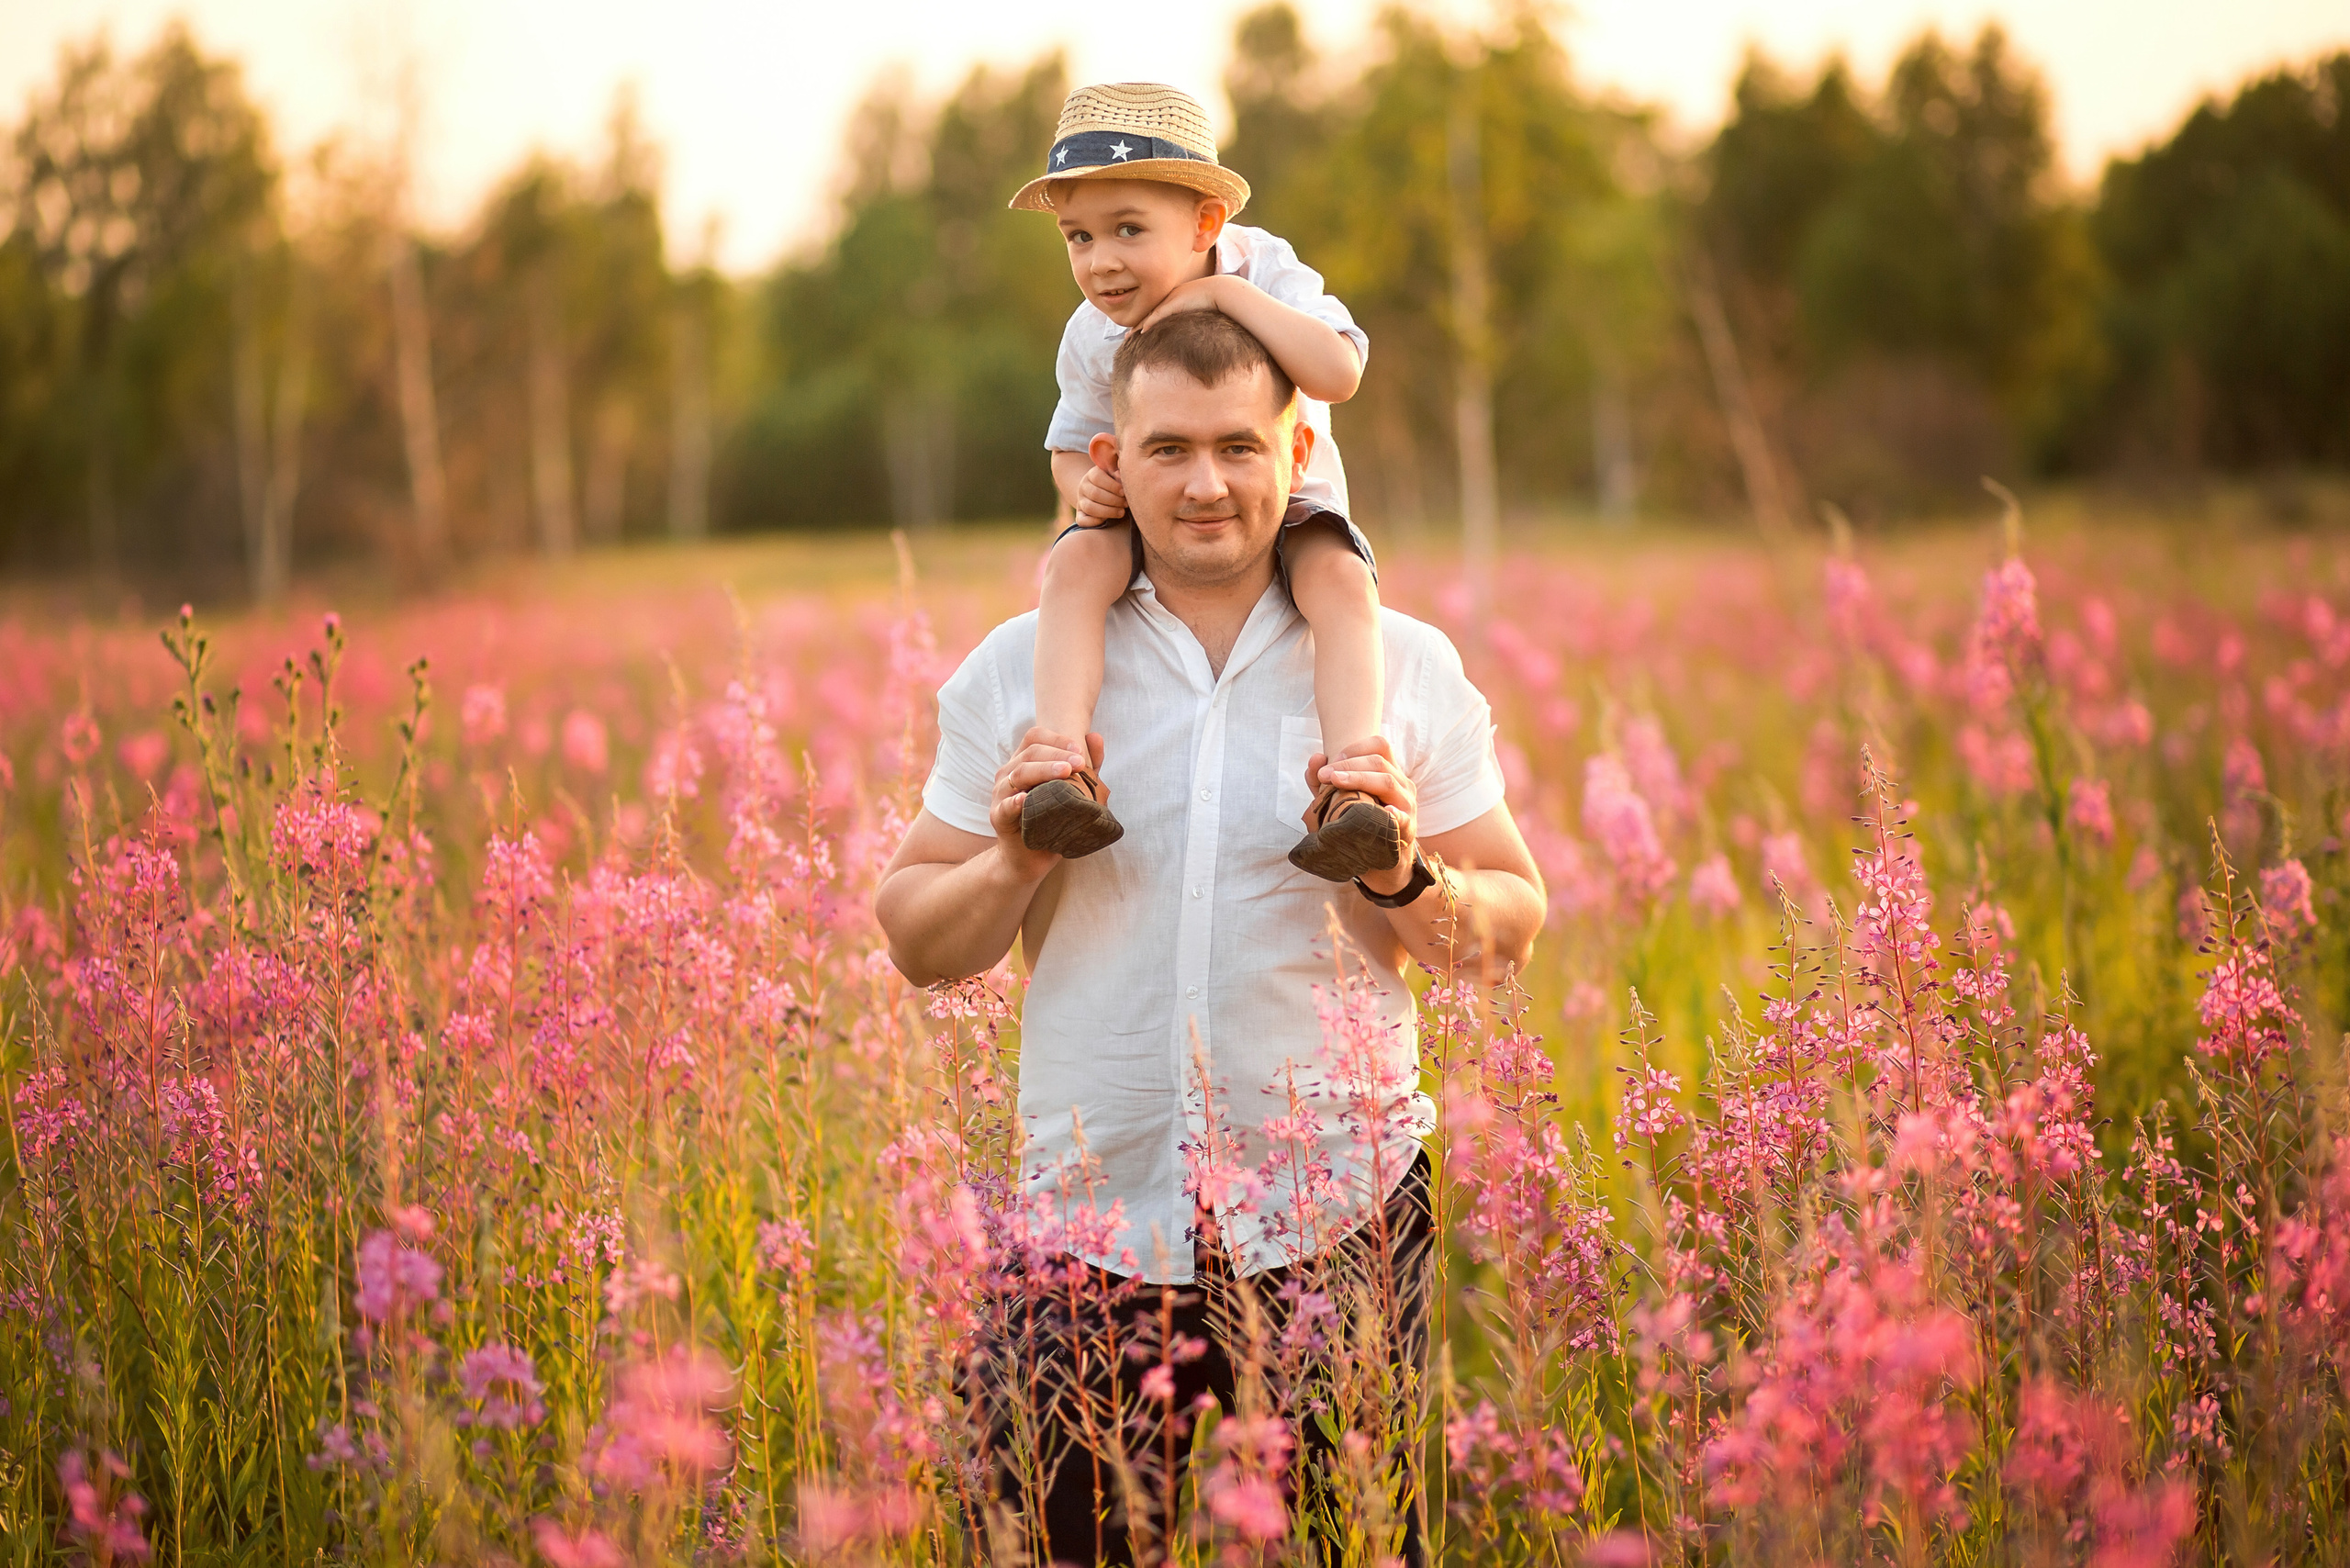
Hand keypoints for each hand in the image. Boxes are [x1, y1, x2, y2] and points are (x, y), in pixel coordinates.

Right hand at [990, 726, 1105, 880]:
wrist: (1031, 859)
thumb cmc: (1052, 821)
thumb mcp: (1074, 790)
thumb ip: (1087, 765)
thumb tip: (1096, 736)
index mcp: (1023, 762)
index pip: (1035, 737)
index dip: (1057, 739)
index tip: (1080, 751)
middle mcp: (1009, 774)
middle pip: (1030, 753)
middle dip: (1057, 754)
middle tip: (1079, 764)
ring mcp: (1001, 795)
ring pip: (1018, 773)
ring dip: (1043, 770)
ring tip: (1065, 773)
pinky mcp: (998, 818)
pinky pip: (1005, 806)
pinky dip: (1015, 801)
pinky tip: (1025, 799)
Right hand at [1072, 465, 1127, 525]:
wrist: (1101, 493)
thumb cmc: (1114, 484)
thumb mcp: (1115, 477)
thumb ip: (1118, 475)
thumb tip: (1120, 476)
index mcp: (1091, 475)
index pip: (1097, 477)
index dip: (1112, 485)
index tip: (1123, 492)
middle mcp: (1083, 488)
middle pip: (1094, 494)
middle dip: (1113, 500)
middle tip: (1125, 504)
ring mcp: (1080, 502)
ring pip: (1089, 508)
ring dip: (1108, 511)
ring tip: (1121, 512)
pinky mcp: (1080, 516)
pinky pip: (1082, 521)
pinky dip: (1095, 522)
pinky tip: (1107, 520)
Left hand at [1136, 274, 1233, 332]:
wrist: (1221, 291)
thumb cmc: (1215, 301)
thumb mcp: (1200, 309)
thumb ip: (1193, 317)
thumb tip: (1195, 333)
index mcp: (1174, 299)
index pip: (1156, 312)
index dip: (1146, 322)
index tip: (1137, 331)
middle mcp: (1170, 298)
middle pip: (1149, 313)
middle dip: (1138, 325)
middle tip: (1127, 336)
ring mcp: (1171, 300)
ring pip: (1151, 315)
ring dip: (1139, 326)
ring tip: (1129, 337)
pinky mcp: (1174, 304)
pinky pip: (1158, 315)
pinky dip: (1150, 323)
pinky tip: (1142, 331)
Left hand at [1303, 736, 1418, 897]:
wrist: (1382, 863)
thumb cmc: (1359, 825)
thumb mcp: (1339, 801)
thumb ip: (1323, 781)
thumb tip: (1316, 757)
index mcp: (1389, 772)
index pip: (1380, 745)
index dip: (1355, 747)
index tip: (1331, 760)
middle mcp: (1402, 784)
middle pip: (1379, 761)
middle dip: (1348, 764)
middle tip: (1324, 775)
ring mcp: (1407, 806)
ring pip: (1388, 782)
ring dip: (1359, 779)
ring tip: (1336, 783)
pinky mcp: (1408, 830)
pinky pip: (1404, 819)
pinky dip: (1394, 814)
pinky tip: (1385, 811)